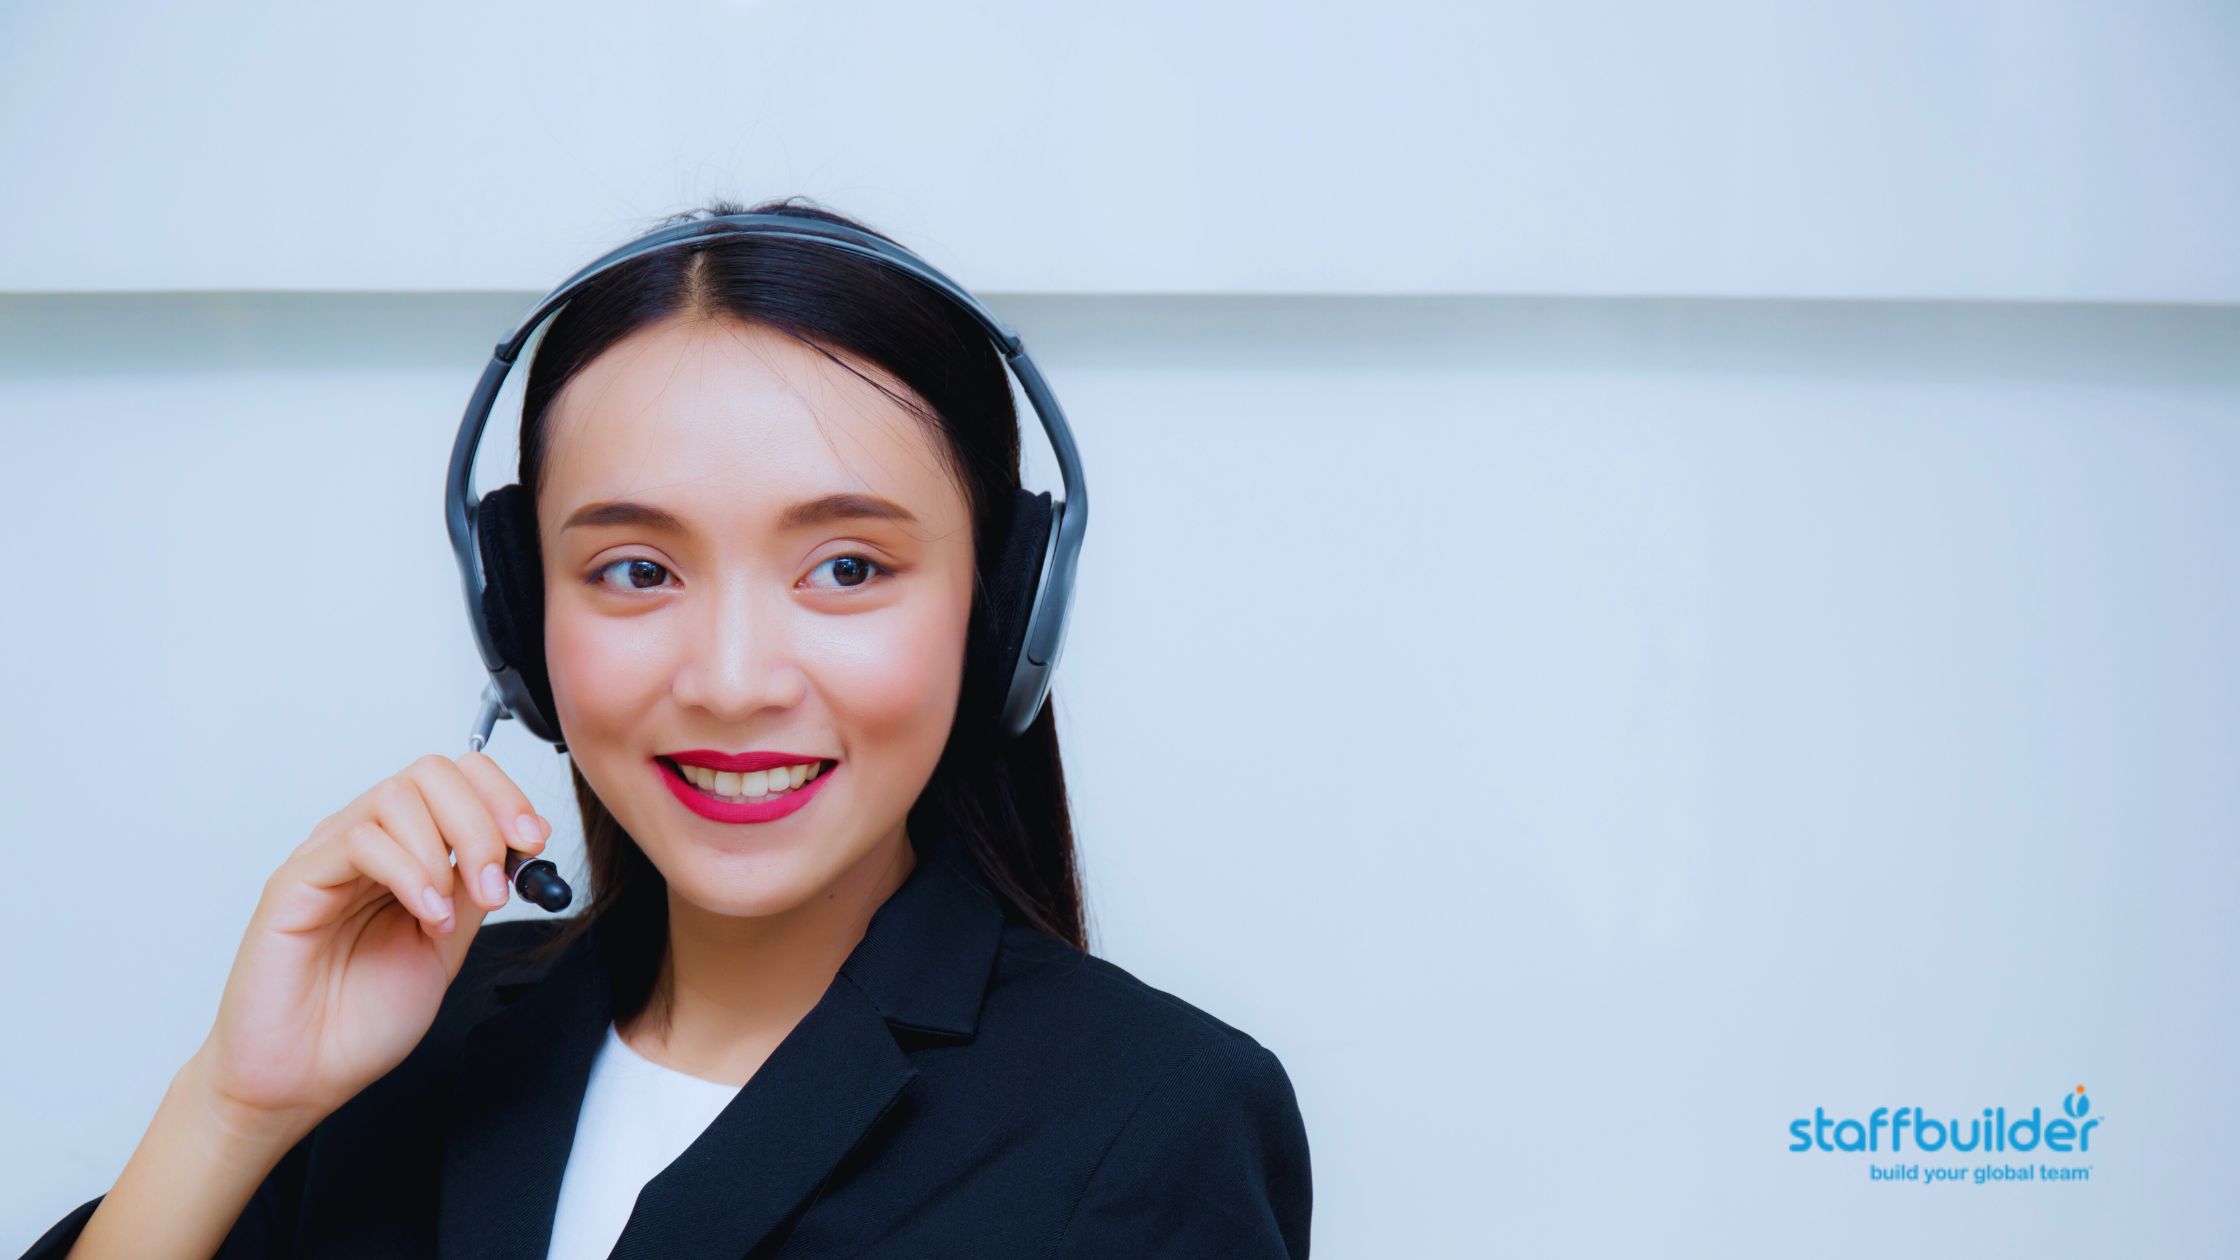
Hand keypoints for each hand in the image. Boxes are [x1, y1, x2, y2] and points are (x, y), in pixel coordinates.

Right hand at [189, 752, 552, 1131]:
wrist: (302, 1078)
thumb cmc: (359, 1020)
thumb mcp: (443, 947)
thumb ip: (472, 893)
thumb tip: (516, 847)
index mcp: (404, 853)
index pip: (457, 779)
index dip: (504, 798)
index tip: (535, 841)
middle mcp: (365, 844)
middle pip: (432, 774)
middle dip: (483, 820)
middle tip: (497, 883)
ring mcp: (327, 858)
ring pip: (397, 796)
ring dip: (444, 849)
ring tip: (447, 915)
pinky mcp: (294, 882)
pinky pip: (359, 841)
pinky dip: (409, 871)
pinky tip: (425, 915)